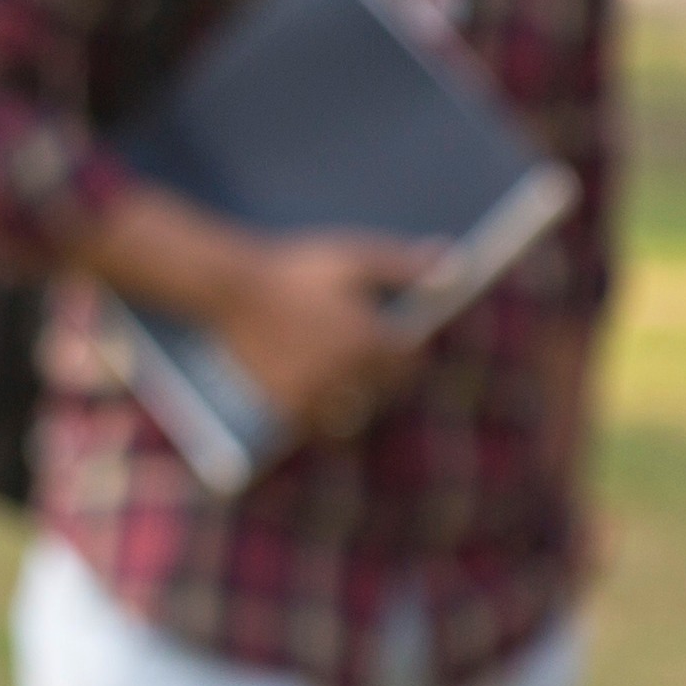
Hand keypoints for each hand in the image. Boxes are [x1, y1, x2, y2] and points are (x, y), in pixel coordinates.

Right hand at [215, 233, 438, 436]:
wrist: (230, 289)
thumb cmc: (294, 268)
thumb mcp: (352, 257)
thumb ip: (403, 264)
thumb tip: (455, 264)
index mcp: (367, 339)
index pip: (410, 364)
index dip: (410, 356)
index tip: (402, 348)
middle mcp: (345, 373)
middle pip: (384, 393)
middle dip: (385, 380)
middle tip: (375, 367)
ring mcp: (313, 393)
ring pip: (352, 415)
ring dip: (356, 403)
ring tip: (346, 386)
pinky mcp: (282, 405)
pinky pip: (315, 428)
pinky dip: (322, 420)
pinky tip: (317, 401)